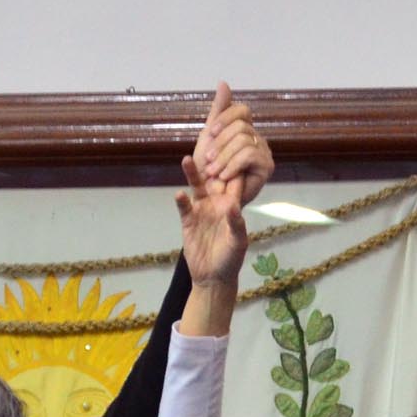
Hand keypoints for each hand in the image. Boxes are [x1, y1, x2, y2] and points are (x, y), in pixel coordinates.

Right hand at [177, 83, 273, 290]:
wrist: (213, 277)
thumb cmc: (231, 259)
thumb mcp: (238, 242)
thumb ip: (236, 224)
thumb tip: (233, 205)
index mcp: (232, 205)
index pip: (235, 180)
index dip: (235, 163)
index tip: (235, 143)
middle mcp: (216, 203)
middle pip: (214, 177)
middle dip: (212, 160)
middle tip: (208, 139)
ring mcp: (201, 210)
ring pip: (197, 187)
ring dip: (192, 174)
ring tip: (187, 158)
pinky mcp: (188, 221)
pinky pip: (184, 207)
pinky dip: (181, 201)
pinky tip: (178, 194)